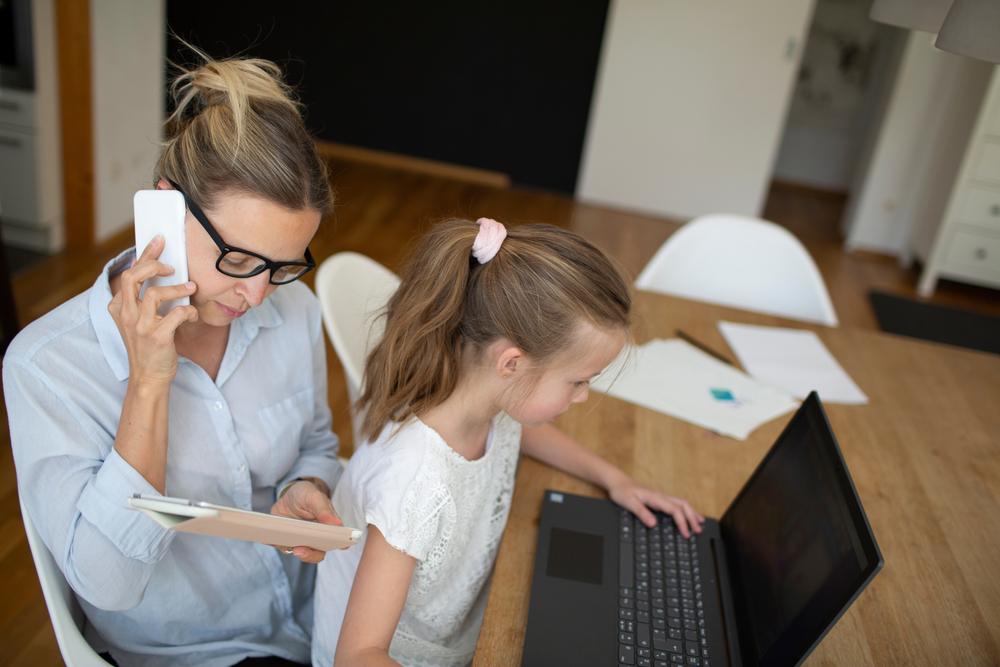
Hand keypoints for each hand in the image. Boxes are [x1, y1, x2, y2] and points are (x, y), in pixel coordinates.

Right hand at [108, 235, 197, 385]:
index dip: (145, 255)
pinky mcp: (156, 337)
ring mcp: (139, 326)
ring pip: (155, 294)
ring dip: (178, 289)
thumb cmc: (150, 346)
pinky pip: (176, 314)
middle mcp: (125, 314)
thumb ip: (146, 299)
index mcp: (119, 307)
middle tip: (171, 267)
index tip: (159, 241)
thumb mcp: (141, 320)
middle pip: (132, 277)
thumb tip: (165, 273)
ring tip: (190, 289)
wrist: (149, 377)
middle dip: (153, 264)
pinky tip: (192, 315)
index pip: (129, 273)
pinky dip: (188, 311)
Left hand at [270, 479, 343, 562]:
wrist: (287, 496)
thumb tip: (337, 524)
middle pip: (319, 554)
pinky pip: (285, 548)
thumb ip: (324, 510)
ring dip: (295, 552)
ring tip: (290, 547)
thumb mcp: (314, 497)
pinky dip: (280, 545)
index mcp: (330, 527)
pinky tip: (274, 540)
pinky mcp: (289, 542)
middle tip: (301, 550)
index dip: (340, 544)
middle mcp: (319, 538)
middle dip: (311, 554)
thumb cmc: (305, 495)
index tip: (336, 545)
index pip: (340, 541)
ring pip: (302, 554)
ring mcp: (303, 542)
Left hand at [607, 473, 704, 537]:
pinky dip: (685, 510)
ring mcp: (661, 497)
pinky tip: (687, 516)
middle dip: (692, 518)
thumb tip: (653, 524)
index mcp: (656, 498)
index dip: (682, 523)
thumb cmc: (622, 492)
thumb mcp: (629, 503)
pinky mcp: (659, 499)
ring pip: (682, 503)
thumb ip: (642, 513)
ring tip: (700, 523)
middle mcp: (661, 496)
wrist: (618, 482)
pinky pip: (677, 504)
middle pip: (683, 505)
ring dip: (692, 513)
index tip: (686, 534)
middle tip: (698, 531)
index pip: (675, 510)